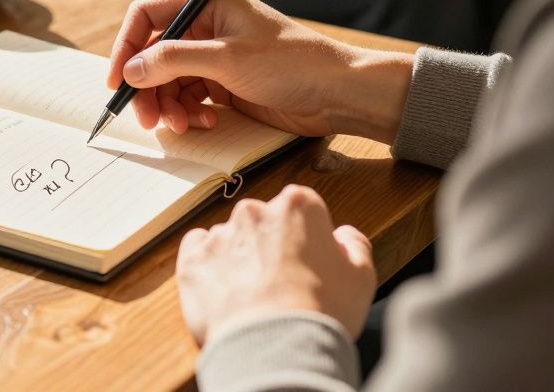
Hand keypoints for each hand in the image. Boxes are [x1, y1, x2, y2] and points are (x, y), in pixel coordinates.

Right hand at [107, 0, 412, 141]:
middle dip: (146, 86)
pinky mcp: (224, 82)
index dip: (126, 46)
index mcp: (208, 2)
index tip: (117, 80)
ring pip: (168, 80)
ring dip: (167, 105)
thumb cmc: (292, 63)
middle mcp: (207, 25)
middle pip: (153, 54)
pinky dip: (187, 112)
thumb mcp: (228, 59)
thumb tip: (130, 70)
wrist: (338, 94)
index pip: (148, 16)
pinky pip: (188, 96)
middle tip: (146, 118)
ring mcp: (214, 55)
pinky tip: (203, 123)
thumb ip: (174, 61)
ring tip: (180, 125)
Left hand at [176, 185, 375, 345]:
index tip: (309, 261)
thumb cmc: (322, 312)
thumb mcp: (361, 277)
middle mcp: (254, 211)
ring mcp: (219, 234)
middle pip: (263, 220)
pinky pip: (197, 250)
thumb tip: (343, 236)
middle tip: (282, 283)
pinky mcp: (192, 259)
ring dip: (239, 258)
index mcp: (297, 206)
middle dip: (270, 245)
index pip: (301, 207)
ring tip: (253, 296)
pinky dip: (207, 265)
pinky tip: (223, 289)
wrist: (275, 349)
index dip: (306, 236)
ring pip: (230, 238)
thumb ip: (354, 246)